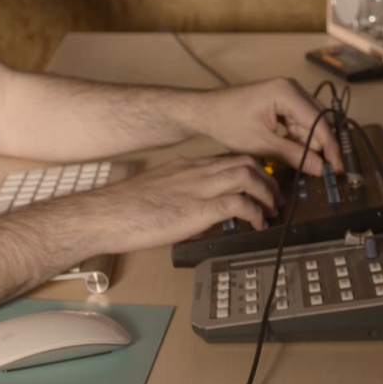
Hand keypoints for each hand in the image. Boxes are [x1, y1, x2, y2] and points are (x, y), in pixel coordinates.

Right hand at [74, 155, 283, 254]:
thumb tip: (200, 218)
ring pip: (248, 176)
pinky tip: (257, 224)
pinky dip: (255, 213)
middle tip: (275, 197)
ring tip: (272, 211)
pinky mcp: (198, 209)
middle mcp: (196, 171)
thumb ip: (182, 198)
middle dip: (267, 179)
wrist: (107, 214)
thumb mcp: (159, 193)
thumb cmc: (125, 209)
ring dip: (267, 194)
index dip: (252, 170)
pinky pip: (239, 204)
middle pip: (246, 162)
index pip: (229, 158)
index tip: (261, 184)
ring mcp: (199, 188)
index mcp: (186, 166)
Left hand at [187, 78, 342, 175]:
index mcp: (287, 93)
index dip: (330, 149)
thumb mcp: (262, 144)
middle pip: (319, 121)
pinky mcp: (283, 101)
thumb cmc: (227, 122)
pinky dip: (299, 138)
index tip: (335, 170)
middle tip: (323, 171)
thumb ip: (294, 155)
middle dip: (320, 147)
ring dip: (308, 144)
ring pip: (311, 123)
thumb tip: (320, 169)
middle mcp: (292, 88)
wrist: (206, 111)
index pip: (319, 123)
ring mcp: (288, 93)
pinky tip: (292, 152)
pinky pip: (300, 121)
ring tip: (302, 163)